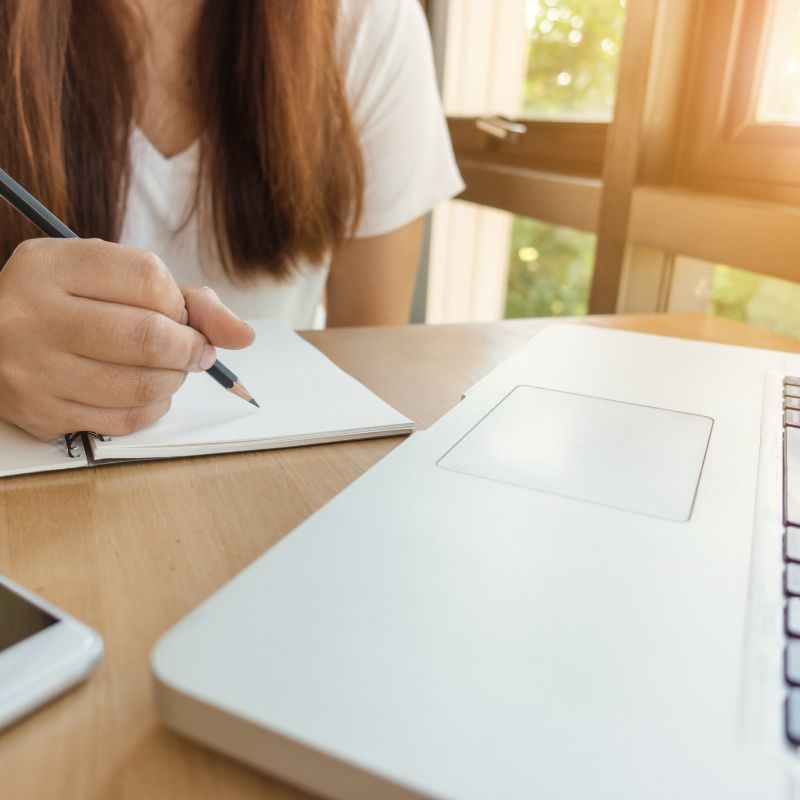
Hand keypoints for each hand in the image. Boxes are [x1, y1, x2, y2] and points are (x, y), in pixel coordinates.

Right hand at [0, 238, 254, 440]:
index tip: (181, 314)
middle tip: (193, 349)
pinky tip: (146, 390)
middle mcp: (34, 316)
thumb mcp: (108, 278)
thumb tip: (243, 334)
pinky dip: (153, 407)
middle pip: (150, 338)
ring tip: (169, 368)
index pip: (149, 278)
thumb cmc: (64, 304)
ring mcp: (33, 369)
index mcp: (52, 266)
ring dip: (174, 379)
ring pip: (141, 385)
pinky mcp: (40, 413)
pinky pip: (124, 420)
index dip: (181, 302)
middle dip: (190, 348)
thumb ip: (182, 298)